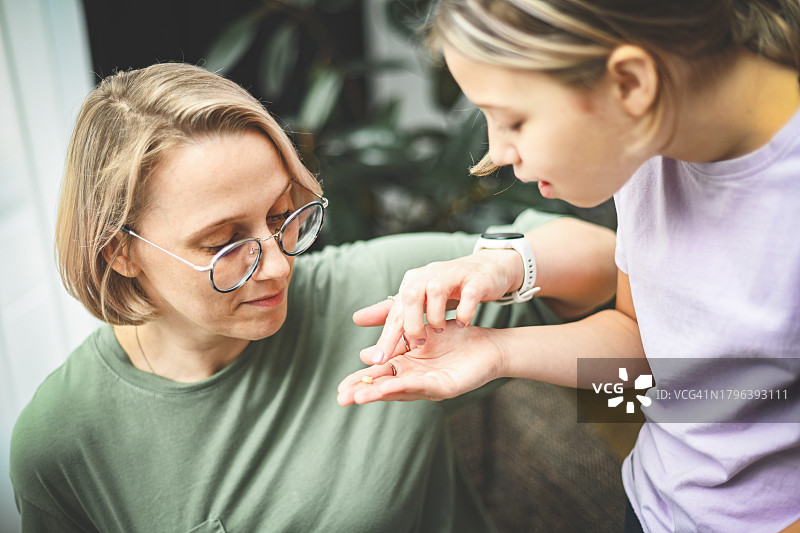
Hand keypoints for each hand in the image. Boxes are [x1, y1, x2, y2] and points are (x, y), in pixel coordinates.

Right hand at [336, 320, 503, 404]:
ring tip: (359, 397)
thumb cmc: (454, 338)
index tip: (339, 388)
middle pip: (384, 388)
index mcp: (406, 367)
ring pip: (400, 390)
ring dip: (379, 393)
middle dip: (363, 392)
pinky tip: (389, 386)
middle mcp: (414, 379)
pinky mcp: (445, 387)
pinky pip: (422, 386)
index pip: (377, 376)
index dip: (359, 381)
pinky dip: (404, 386)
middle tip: (341, 399)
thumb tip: (362, 347)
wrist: (487, 344)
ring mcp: (429, 386)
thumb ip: (393, 336)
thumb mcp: (417, 332)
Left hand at [357, 250, 520, 364]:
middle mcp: (429, 275)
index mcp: (412, 283)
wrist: (484, 271)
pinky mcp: (476, 280)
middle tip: (416, 345)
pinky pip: (469, 294)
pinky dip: (464, 311)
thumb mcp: (417, 300)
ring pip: (437, 291)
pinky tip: (463, 324)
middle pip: (411, 296)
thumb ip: (390, 311)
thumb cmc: (447, 288)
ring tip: (440, 332)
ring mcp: (454, 275)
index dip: (386, 337)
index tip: (378, 361)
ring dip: (436, 316)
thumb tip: (357, 319)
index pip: (395, 311)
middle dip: (411, 324)